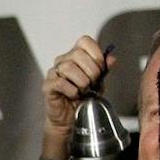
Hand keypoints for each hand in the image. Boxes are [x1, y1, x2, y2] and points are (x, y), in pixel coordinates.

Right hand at [41, 35, 110, 159]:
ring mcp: (53, 73)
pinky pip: (60, 83)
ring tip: (84, 91)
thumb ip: (104, 69)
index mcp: (75, 56)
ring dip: (82, 81)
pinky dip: (71, 91)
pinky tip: (74, 95)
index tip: (101, 68)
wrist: (71, 118)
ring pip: (68, 67)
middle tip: (93, 83)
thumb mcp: (99, 82)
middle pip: (77, 54)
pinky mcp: (47, 86)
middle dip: (91, 70)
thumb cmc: (83, 98)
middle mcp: (62, 61)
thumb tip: (111, 58)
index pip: (84, 41)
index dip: (96, 53)